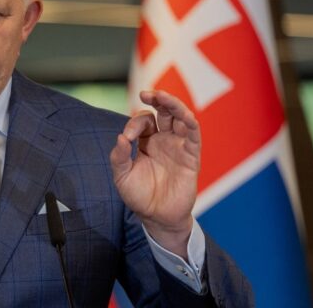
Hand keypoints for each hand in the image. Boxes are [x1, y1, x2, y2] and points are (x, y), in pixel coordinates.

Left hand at [110, 90, 200, 257]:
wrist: (157, 218)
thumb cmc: (139, 196)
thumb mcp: (122, 177)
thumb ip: (119, 157)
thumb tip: (121, 137)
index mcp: (146, 141)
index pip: (143, 121)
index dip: (134, 124)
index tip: (127, 138)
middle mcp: (163, 140)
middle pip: (163, 111)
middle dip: (156, 99)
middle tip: (145, 93)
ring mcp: (178, 146)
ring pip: (180, 117)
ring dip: (173, 104)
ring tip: (162, 97)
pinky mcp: (191, 156)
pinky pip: (193, 135)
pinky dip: (190, 123)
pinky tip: (184, 115)